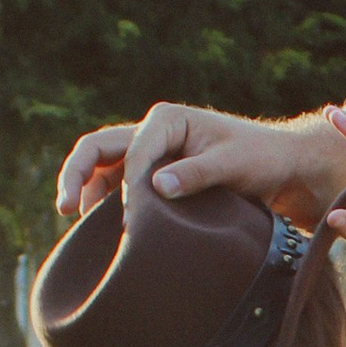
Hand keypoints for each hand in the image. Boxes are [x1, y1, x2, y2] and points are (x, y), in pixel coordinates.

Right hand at [53, 104, 345, 221]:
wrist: (282, 166)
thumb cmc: (261, 158)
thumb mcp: (233, 165)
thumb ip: (196, 174)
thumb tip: (155, 187)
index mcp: (166, 119)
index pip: (130, 151)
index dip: (125, 184)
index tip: (132, 216)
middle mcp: (151, 131)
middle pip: (98, 148)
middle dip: (76, 175)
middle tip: (63, 208)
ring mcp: (150, 153)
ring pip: (103, 168)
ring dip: (85, 191)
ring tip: (73, 222)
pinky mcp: (155, 175)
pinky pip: (118, 185)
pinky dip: (103, 202)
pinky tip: (97, 227)